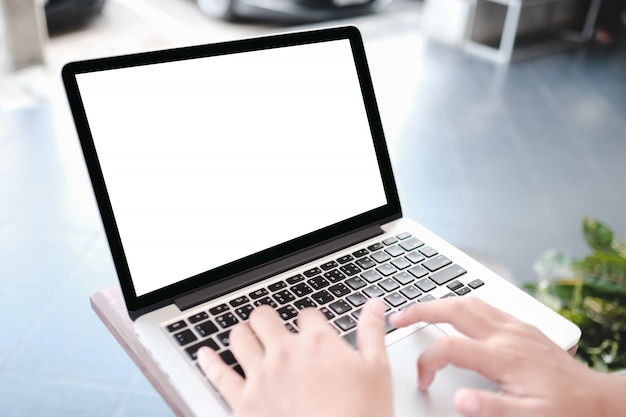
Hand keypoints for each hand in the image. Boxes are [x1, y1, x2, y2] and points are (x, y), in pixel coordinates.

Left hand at [198, 298, 392, 416]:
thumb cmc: (361, 415)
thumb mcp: (378, 371)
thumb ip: (372, 332)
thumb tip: (374, 305)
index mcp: (317, 342)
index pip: (307, 314)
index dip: (309, 320)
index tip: (311, 329)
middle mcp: (285, 352)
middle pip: (265, 318)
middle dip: (268, 319)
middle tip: (270, 325)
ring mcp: (261, 376)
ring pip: (239, 338)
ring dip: (242, 333)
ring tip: (244, 334)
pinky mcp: (243, 402)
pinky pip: (218, 375)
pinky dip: (209, 362)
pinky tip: (204, 354)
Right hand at [389, 297, 622, 416]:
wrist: (598, 398)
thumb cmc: (565, 409)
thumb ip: (490, 408)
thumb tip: (457, 399)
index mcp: (503, 358)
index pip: (449, 348)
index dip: (426, 361)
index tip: (422, 380)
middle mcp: (506, 335)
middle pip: (454, 309)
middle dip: (421, 310)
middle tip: (399, 317)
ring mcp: (515, 327)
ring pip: (469, 302)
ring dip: (440, 303)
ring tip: (419, 310)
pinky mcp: (523, 326)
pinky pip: (486, 305)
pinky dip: (463, 304)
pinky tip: (457, 312)